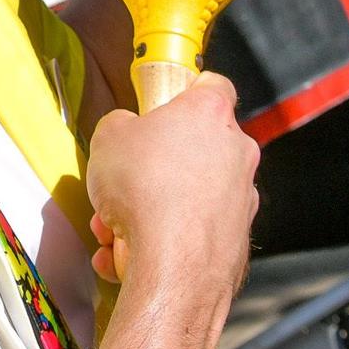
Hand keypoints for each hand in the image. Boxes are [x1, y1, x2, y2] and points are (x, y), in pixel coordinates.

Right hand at [84, 73, 258, 320]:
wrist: (172, 265)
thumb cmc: (146, 192)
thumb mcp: (108, 136)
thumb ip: (121, 126)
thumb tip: (126, 134)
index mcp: (210, 115)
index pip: (212, 84)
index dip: (186, 88)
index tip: (165, 101)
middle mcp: (236, 154)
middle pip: (195, 146)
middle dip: (155, 166)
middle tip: (123, 181)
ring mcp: (241, 200)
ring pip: (189, 196)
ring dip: (151, 209)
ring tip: (114, 228)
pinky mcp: (236, 242)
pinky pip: (190, 234)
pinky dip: (160, 243)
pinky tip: (126, 254)